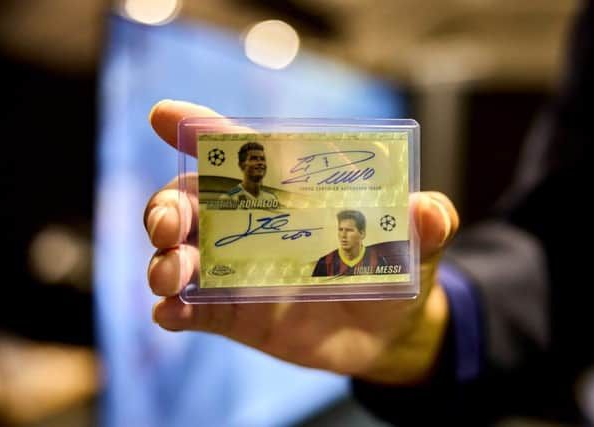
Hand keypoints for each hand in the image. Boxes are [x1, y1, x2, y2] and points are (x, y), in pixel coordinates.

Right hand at [144, 100, 458, 384]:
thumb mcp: (418, 243)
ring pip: (180, 255)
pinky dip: (174, 311)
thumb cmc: (398, 268)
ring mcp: (239, 272)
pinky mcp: (237, 315)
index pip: (239, 153)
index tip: (164, 116)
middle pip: (190, 202)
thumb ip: (427, 224)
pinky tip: (169, 313)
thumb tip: (430, 211)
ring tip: (172, 274)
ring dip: (163, 260)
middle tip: (168, 223)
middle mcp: (252, 225)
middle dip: (167, 204)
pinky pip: (194, 311)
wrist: (391, 332)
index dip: (199, 130)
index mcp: (288, 193)